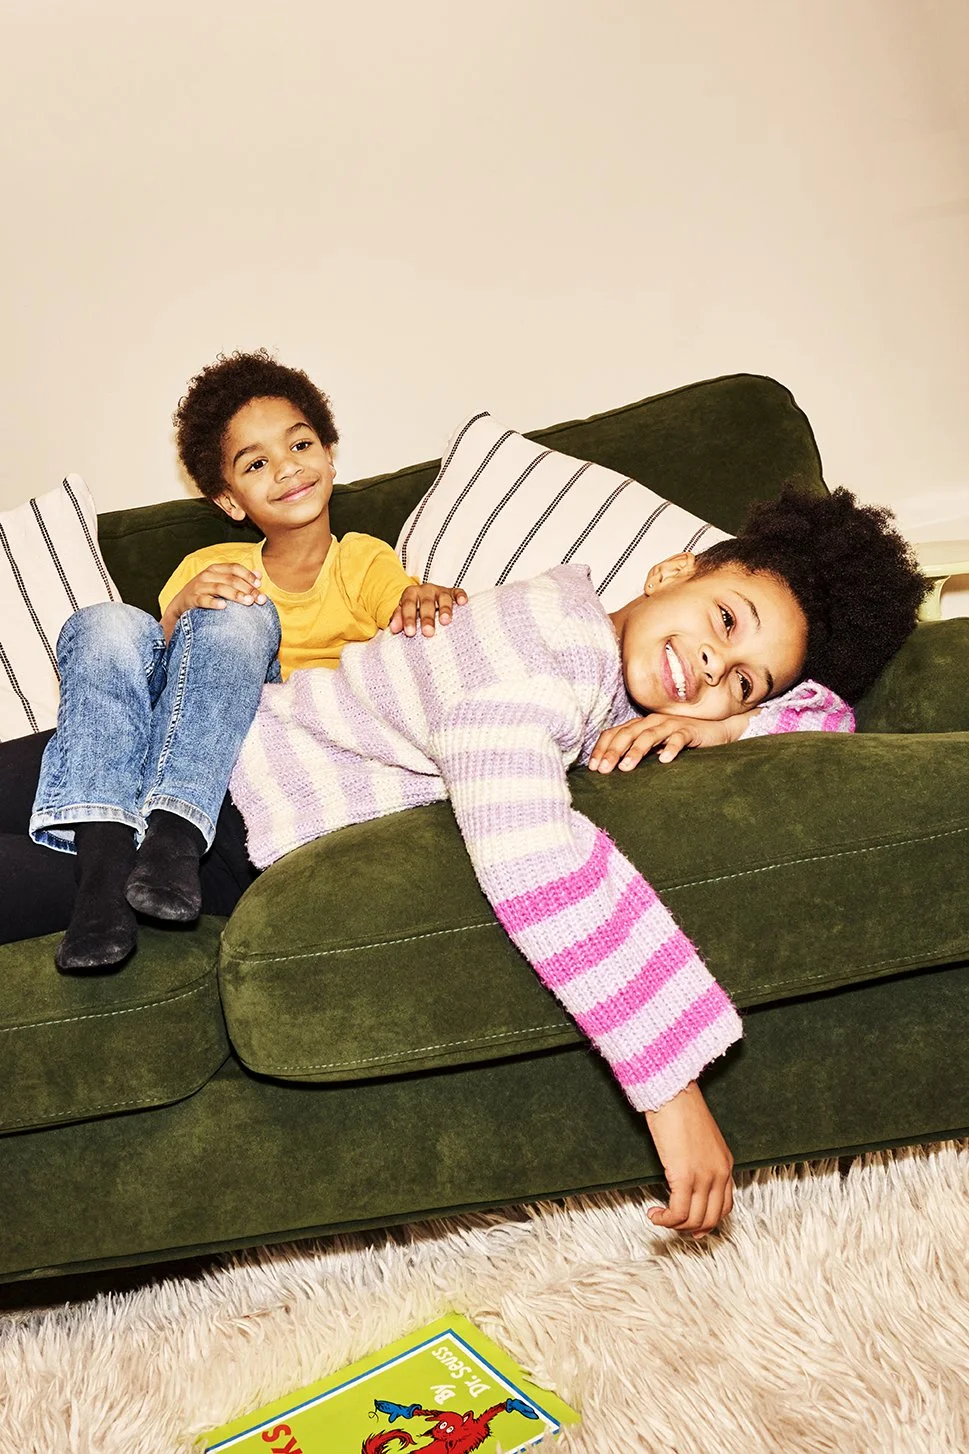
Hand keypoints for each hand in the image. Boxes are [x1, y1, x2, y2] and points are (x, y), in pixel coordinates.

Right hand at [168, 564, 266, 615]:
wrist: (181, 605)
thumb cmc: (206, 593)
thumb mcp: (222, 583)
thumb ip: (240, 579)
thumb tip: (259, 575)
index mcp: (216, 569)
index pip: (235, 568)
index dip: (248, 575)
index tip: (259, 585)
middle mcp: (207, 575)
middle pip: (230, 579)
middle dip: (247, 589)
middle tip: (259, 599)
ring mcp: (199, 587)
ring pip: (219, 588)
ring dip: (236, 595)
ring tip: (248, 602)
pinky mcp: (192, 599)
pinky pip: (203, 600)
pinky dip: (214, 603)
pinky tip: (224, 606)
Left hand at [389, 582, 467, 637]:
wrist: (424, 597)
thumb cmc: (414, 610)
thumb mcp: (403, 612)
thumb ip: (398, 619)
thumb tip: (394, 629)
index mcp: (411, 593)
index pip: (408, 605)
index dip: (408, 618)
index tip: (410, 632)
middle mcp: (425, 590)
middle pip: (426, 603)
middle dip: (427, 618)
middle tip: (428, 632)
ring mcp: (440, 591)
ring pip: (443, 598)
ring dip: (444, 609)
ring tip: (445, 621)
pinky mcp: (453, 592)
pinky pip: (458, 592)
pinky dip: (460, 596)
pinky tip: (462, 603)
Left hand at [587, 710, 751, 770]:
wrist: (714, 730)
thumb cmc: (680, 741)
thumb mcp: (654, 747)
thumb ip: (636, 753)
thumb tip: (612, 769)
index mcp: (640, 725)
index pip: (614, 733)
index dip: (602, 748)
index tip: (593, 767)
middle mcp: (652, 722)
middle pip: (627, 734)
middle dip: (613, 751)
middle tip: (603, 770)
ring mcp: (670, 725)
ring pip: (649, 735)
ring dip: (636, 751)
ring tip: (627, 767)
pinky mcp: (689, 731)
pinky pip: (678, 738)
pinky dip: (671, 748)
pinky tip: (664, 760)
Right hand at [644, 1081, 733, 1236]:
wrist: (673, 1092)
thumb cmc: (681, 1108)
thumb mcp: (701, 1139)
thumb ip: (701, 1160)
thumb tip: (686, 1179)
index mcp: (725, 1164)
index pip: (725, 1206)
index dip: (708, 1221)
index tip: (693, 1226)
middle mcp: (719, 1173)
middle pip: (711, 1218)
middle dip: (691, 1228)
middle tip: (672, 1226)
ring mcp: (704, 1176)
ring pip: (694, 1219)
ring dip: (674, 1225)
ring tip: (659, 1217)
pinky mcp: (684, 1177)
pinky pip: (678, 1212)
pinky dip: (665, 1219)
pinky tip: (654, 1213)